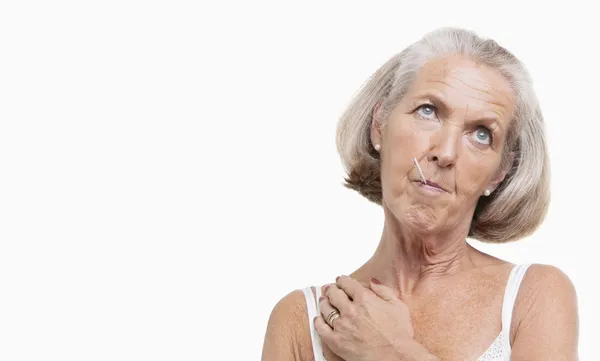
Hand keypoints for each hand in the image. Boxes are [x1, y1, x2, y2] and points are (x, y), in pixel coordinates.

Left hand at [315, 276, 434, 360]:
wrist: (395, 357)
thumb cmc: (399, 335)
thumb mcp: (398, 306)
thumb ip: (383, 291)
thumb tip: (372, 281)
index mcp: (365, 299)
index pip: (347, 283)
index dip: (342, 280)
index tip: (340, 280)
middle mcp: (350, 310)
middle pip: (333, 293)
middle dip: (331, 289)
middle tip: (330, 289)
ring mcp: (342, 325)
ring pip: (325, 308)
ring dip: (324, 302)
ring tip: (324, 301)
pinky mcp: (336, 341)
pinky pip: (321, 328)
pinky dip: (318, 321)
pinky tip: (319, 319)